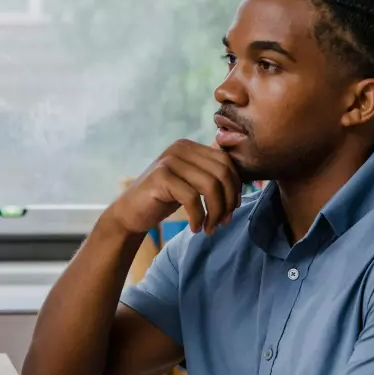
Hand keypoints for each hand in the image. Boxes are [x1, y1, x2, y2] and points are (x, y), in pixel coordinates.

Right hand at [108, 139, 241, 235]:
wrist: (130, 213)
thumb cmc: (164, 199)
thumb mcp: (191, 182)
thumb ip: (210, 174)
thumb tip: (243, 179)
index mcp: (190, 146)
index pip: (226, 162)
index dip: (235, 187)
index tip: (232, 210)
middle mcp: (180, 148)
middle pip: (222, 173)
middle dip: (228, 202)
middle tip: (223, 223)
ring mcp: (169, 161)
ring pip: (210, 185)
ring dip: (215, 212)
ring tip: (210, 228)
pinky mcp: (160, 177)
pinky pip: (192, 198)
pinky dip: (198, 217)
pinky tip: (195, 228)